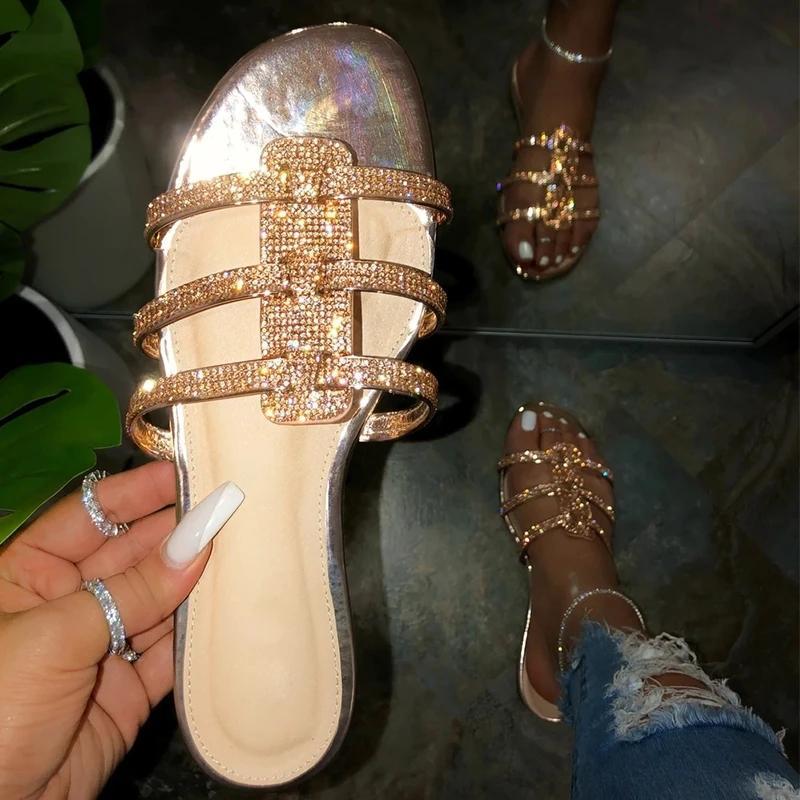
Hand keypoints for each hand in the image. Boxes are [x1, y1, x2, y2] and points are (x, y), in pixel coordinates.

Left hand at [0, 462, 242, 799]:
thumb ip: (131, 591)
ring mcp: (103, 646)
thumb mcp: (53, 639)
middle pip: (132, 554)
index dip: (137, 493)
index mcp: (29, 575)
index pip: (90, 516)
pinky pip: (172, 650)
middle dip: (178, 533)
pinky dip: (202, 632)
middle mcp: (68, 602)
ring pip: (159, 599)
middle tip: (232, 508)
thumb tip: (196, 544)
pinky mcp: (131, 690)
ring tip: (245, 546)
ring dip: (197, 579)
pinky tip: (232, 607)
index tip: (188, 473)